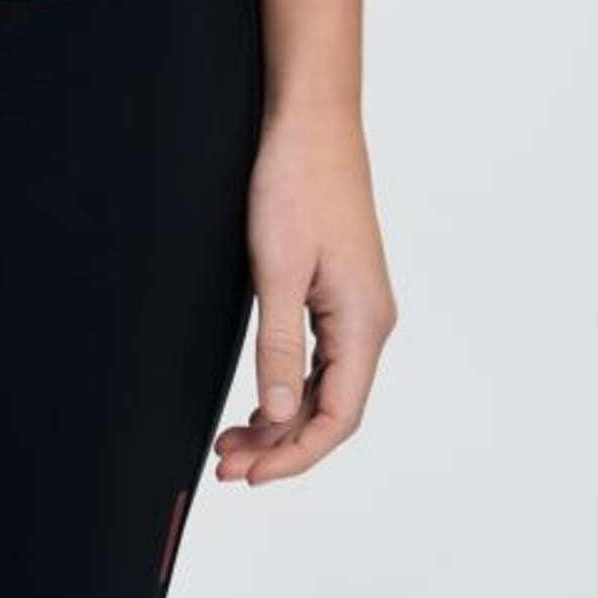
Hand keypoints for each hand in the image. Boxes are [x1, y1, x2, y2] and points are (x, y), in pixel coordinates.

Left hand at [215, 100, 397, 485]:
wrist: (312, 121)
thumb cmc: (295, 184)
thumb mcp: (276, 269)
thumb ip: (280, 347)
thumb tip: (280, 416)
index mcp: (364, 323)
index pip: (337, 420)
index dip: (293, 457)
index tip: (248, 477)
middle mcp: (371, 321)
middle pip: (333, 410)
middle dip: (281, 446)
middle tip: (226, 465)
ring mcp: (360, 306)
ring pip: (328, 386)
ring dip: (283, 419)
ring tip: (233, 442)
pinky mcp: (343, 290)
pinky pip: (325, 359)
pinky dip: (293, 387)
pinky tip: (262, 401)